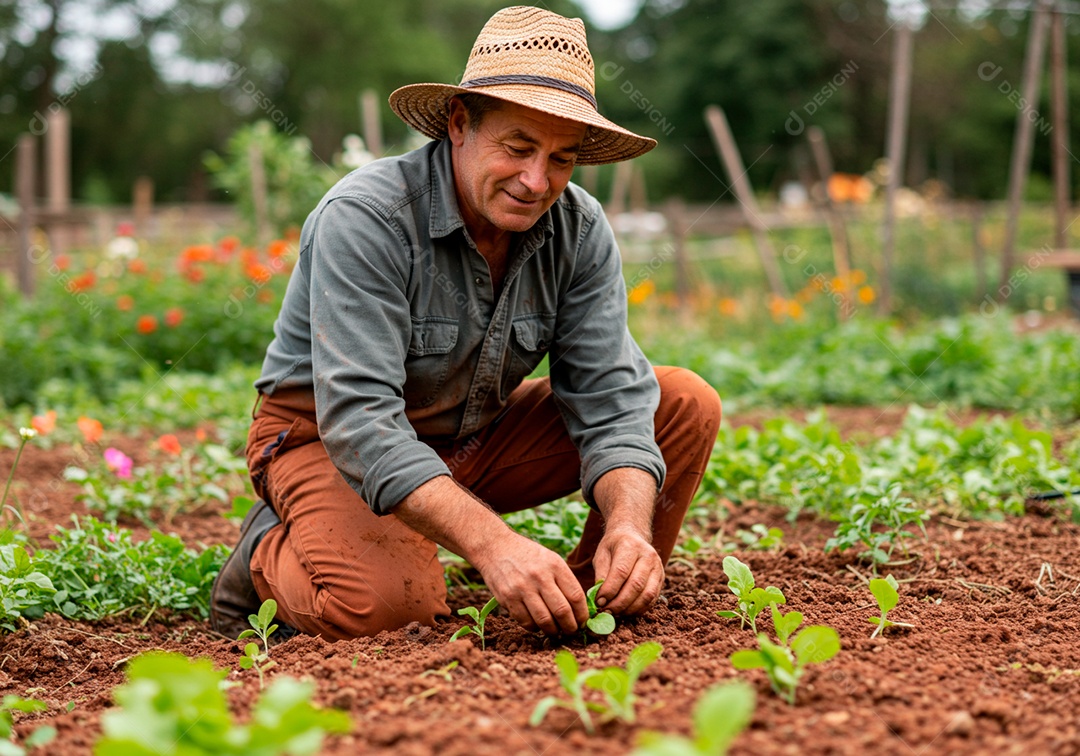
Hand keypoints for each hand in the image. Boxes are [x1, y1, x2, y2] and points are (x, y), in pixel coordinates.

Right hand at [474, 531, 588, 634]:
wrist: (495, 547)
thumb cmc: (528, 555)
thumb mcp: (550, 559)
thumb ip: (564, 581)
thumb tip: (579, 609)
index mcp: (555, 565)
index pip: (576, 596)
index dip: (582, 614)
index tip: (583, 622)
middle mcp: (539, 576)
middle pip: (562, 611)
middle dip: (570, 627)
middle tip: (571, 631)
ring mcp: (522, 587)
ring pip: (544, 620)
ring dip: (553, 631)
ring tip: (555, 631)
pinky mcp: (507, 597)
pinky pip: (525, 622)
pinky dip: (534, 628)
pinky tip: (537, 625)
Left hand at [591, 527, 663, 616]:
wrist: (633, 536)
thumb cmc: (614, 547)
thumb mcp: (602, 554)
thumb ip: (601, 574)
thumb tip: (600, 598)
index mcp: (630, 546)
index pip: (621, 571)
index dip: (609, 590)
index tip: (599, 601)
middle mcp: (648, 556)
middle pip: (635, 585)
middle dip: (619, 603)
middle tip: (606, 611)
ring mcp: (658, 567)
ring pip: (647, 595)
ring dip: (630, 609)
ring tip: (615, 613)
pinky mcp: (661, 579)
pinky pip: (652, 599)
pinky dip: (639, 609)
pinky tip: (626, 611)